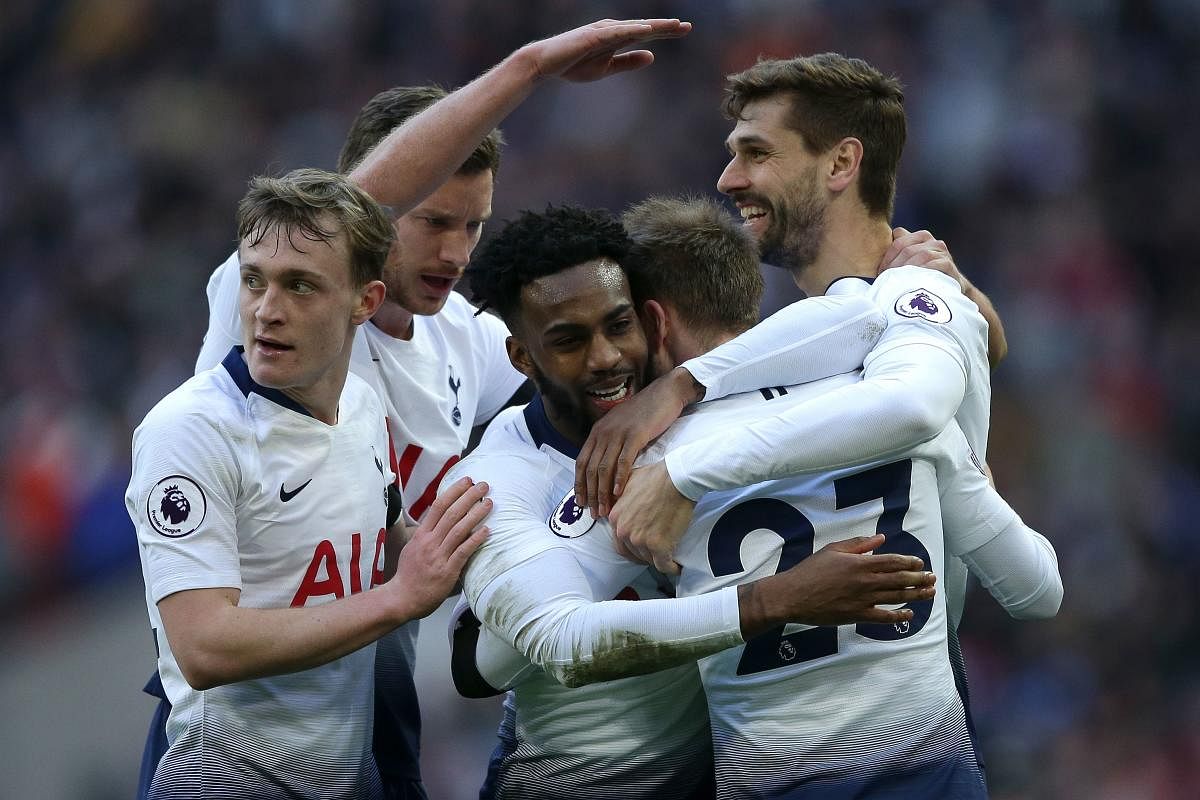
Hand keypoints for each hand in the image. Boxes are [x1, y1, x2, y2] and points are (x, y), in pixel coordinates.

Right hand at [390, 477, 491, 619]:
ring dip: (476, 514)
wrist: (402, 598)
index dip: (454, 491)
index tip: (466, 480)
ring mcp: (438, 556)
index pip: (438, 506)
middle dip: (469, 496)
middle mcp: (430, 542)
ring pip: (459, 529)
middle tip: (483, 485)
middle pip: (451, 513)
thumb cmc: (409, 574)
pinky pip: (463, 552)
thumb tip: (440, 519)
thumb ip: (427, 534)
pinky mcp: (447, 571)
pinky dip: (475, 540)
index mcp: (421, 534)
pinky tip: (487, 531)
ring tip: (489, 502)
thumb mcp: (413, 547)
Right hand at [519, 18, 691, 83]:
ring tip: (673, 26)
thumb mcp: (606, 67)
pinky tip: (647, 31)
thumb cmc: (573, 65)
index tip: (685, 30)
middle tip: (688, 27)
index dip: (665, 32)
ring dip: (653, 26)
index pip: (645, 34)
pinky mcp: (592, 35)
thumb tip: (652, 56)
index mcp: (617, 39)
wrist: (546, 64)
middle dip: (665, 27)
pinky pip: (616, 33)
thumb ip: (628, 62)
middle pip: (644, 28)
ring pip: (634, 28)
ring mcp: (603, 31)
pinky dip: (632, 30)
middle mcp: (612, 30)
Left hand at [575, 366, 701, 516]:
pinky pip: (623, 461)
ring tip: (606, 509)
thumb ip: (611, 444)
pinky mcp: (635, 435)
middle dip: (591, 494)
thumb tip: (606, 469)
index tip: (582, 502)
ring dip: (603, 492)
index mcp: (597, 432)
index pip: (581, 462)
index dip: (580, 484)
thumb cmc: (645, 413)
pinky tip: (619, 492)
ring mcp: (618, 433)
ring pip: (605, 468)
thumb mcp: (621, 426)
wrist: (665, 393)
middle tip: (595, 513)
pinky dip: (619, 478)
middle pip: (591, 468)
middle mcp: (604, 432)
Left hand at [607, 461, 694, 574]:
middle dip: (644, 555)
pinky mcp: (659, 546)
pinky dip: (671, 568)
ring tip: (668, 558)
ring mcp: (640, 540)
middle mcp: (624, 531)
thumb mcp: (628, 483)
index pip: (619, 542)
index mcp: (615, 517)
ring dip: (658, 560)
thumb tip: (618, 499)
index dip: (632, 547)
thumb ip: (620, 497)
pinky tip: (677, 567)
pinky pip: (663, 565)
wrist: (676, 479)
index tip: (642, 547)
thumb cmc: (657, 476)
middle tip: (656, 554)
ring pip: (648, 559)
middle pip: (633, 553)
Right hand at [738, 534, 935, 637]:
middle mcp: (866, 581)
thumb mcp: (833, 550)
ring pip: (897, 597)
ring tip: (930, 593)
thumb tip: (880, 538)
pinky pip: (883, 617)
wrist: (794, 595)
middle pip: (900, 579)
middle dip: (919, 578)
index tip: (920, 563)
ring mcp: (864, 600)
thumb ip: (858, 544)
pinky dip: (898, 616)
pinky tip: (909, 614)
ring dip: (916, 595)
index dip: (910, 562)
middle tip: (932, 578)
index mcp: (860, 563)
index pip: (893, 561)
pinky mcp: (858, 615)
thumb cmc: (811, 570)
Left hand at [878, 227, 964, 289]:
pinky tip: (914, 281)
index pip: (899, 240)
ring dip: (906, 269)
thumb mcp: (908, 262)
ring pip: (921, 255)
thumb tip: (871, 251)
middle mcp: (932, 241)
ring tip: (898, 282)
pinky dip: (922, 272)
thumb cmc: (922, 275)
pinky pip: (934, 264)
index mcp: (920, 237)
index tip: (881, 272)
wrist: (946, 289)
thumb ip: (897, 253)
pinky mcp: (948, 264)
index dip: (887, 256)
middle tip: (886, 279)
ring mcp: (942, 252)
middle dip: (894, 265)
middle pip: (907, 249)